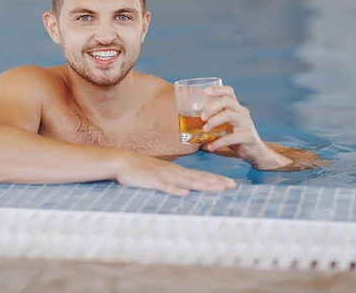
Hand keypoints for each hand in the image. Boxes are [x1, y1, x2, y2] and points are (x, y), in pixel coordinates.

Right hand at [114, 152, 235, 195]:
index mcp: (177, 171)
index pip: (200, 175)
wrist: (123, 161)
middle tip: (232, 185)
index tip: (230, 183)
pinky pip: (165, 187)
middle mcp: (174, 172)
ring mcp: (164, 176)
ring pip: (186, 181)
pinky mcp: (153, 181)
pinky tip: (184, 193)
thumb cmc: (142, 168)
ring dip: (202, 185)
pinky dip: (175, 190)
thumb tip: (187, 188)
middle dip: (216, 182)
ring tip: (217, 188)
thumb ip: (174, 180)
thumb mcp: (161, 173)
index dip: (215, 179)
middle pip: (198, 178)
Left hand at [200, 85, 291, 169]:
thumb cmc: (237, 138)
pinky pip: (231, 137)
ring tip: (205, 130)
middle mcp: (243, 113)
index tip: (205, 91)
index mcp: (236, 108)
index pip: (229, 92)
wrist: (256, 153)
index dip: (217, 89)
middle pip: (226, 101)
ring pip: (229, 115)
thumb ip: (213, 123)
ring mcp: (246, 124)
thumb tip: (192, 124)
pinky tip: (211, 147)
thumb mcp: (225, 127)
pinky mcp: (248, 137)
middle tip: (202, 118)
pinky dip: (218, 142)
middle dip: (211, 107)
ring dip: (213, 122)